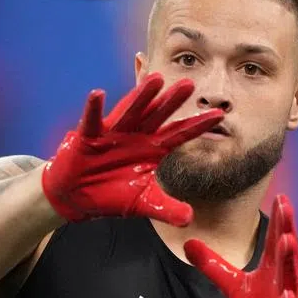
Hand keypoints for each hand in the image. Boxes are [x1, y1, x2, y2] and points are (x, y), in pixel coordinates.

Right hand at [42, 73, 223, 225]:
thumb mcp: (143, 204)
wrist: (78, 196)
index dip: (198, 125)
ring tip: (154, 79)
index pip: (180, 134)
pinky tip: (97, 94)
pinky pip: (92, 121)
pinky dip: (94, 108)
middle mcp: (137, 136)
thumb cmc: (111, 193)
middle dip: (172, 101)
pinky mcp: (89, 137)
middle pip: (158, 116)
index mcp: (152, 148)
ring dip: (141, 96)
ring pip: (130, 111)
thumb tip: (189, 219)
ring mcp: (114, 134)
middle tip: (189, 84)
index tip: (219, 115)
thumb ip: (166, 209)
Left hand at [184, 195, 297, 297]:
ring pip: (291, 279)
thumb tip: (187, 242)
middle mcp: (285, 280)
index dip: (277, 219)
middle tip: (285, 205)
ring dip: (289, 260)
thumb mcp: (232, 286)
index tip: (279, 194)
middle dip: (286, 228)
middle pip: (285, 251)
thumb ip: (213, 265)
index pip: (275, 239)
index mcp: (273, 269)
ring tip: (288, 241)